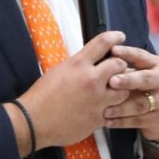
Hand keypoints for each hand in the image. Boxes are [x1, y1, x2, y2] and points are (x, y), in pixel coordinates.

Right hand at [13, 31, 128, 150]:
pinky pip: (114, 111)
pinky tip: (103, 108)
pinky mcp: (97, 118)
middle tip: (117, 69)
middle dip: (120, 66)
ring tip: (113, 91)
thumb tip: (92, 62)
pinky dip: (110, 109)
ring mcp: (97, 101)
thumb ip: (78, 65)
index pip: (103, 43)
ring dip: (120, 89)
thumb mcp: (59, 71)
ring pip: (124, 90)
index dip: (115, 37)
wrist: (34, 121)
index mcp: (78, 65)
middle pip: (120, 65)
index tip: (119, 37)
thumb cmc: (42, 96)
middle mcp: (90, 80)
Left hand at [102, 45, 158, 143]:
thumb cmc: (143, 89)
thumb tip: (98, 60)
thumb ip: (122, 68)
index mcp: (156, 64)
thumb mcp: (137, 75)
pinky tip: (108, 122)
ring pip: (141, 103)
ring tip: (105, 109)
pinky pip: (139, 120)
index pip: (141, 56)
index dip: (127, 53)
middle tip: (111, 81)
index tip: (112, 50)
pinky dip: (122, 122)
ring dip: (121, 107)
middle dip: (128, 80)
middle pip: (145, 79)